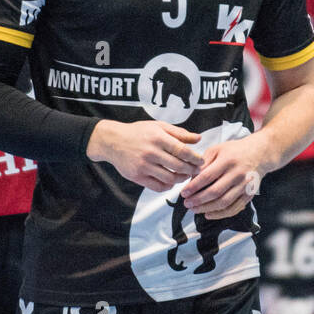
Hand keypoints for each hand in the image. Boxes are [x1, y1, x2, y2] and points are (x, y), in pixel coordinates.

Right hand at [86, 119, 202, 191]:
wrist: (112, 141)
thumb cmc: (139, 132)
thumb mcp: (159, 126)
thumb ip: (180, 133)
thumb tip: (199, 139)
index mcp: (158, 138)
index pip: (182, 150)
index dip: (195, 158)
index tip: (201, 161)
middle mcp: (151, 152)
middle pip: (178, 166)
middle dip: (191, 170)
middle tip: (197, 170)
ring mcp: (143, 166)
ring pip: (169, 179)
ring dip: (181, 179)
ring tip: (185, 175)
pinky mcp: (137, 177)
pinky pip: (157, 187)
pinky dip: (168, 186)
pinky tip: (171, 181)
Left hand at [181, 134, 264, 219]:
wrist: (259, 153)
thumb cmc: (235, 151)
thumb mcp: (217, 149)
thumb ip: (203, 163)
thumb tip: (191, 179)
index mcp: (228, 160)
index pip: (207, 176)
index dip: (194, 186)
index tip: (184, 193)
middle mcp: (238, 174)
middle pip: (215, 192)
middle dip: (198, 200)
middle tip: (187, 203)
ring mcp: (245, 185)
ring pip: (224, 202)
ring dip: (207, 208)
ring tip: (194, 209)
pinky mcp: (249, 194)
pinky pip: (234, 208)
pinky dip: (220, 214)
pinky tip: (208, 214)